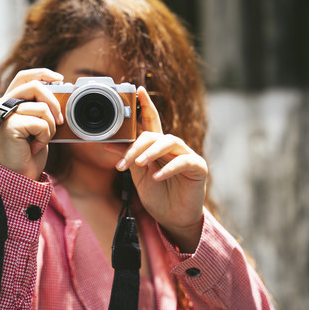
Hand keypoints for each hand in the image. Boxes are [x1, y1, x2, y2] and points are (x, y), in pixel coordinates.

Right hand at [0, 68, 63, 180]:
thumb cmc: (29, 151)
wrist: (20, 175)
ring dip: (49, 127)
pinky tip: (34, 147)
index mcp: (9, 102)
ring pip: (41, 108)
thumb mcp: (39, 123)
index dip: (42, 73)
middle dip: (54, 102)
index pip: (24, 76)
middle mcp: (2, 105)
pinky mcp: (9, 125)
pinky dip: (44, 137)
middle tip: (60, 120)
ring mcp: (4, 114)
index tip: (60, 79)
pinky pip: (40, 123)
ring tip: (40, 140)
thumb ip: (43, 106)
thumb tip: (62, 88)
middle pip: (34, 86)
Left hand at [105, 87, 206, 252]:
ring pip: (168, 142)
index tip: (138, 90)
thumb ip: (129, 158)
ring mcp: (187, 155)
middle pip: (154, 134)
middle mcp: (172, 147)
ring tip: (140, 164)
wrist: (173, 219)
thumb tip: (110, 143)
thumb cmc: (157, 196)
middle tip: (125, 163)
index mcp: (157, 147)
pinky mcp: (198, 167)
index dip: (146, 105)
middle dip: (136, 146)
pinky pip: (183, 161)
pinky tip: (157, 177)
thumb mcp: (138, 176)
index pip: (151, 121)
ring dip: (151, 152)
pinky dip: (168, 168)